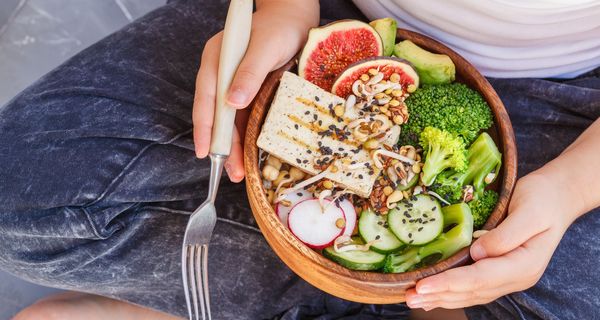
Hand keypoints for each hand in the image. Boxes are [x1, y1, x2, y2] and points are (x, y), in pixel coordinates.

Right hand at [192, 0, 318, 181]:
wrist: (294, 19)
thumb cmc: (279, 28)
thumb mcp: (265, 48)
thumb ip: (249, 73)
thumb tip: (231, 103)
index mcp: (216, 61)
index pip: (206, 98)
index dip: (205, 127)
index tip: (204, 151)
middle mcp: (221, 75)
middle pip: (217, 115)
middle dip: (221, 145)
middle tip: (229, 171)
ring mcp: (234, 85)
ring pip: (230, 121)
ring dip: (233, 147)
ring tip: (238, 172)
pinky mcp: (248, 92)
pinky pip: (243, 119)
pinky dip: (244, 137)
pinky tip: (247, 155)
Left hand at [405, 171, 578, 309]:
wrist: (557, 197)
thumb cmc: (543, 198)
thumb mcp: (528, 211)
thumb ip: (505, 235)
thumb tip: (478, 253)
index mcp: (524, 264)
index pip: (479, 279)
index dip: (449, 283)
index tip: (423, 285)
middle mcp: (516, 277)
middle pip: (472, 291)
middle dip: (439, 295)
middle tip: (409, 296)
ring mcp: (509, 277)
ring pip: (471, 294)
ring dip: (442, 298)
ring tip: (414, 299)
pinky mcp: (500, 271)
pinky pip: (474, 287)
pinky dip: (452, 292)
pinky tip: (434, 295)